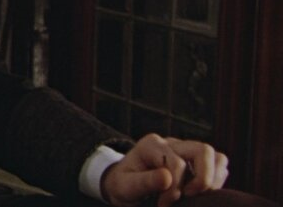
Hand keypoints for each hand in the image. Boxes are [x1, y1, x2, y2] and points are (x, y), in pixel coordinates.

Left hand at [101, 134, 228, 206]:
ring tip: (195, 196)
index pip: (176, 163)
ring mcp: (185, 150)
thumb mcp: (126, 187)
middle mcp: (171, 143)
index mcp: (151, 145)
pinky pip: (219, 165)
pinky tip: (199, 194)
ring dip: (212, 179)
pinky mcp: (195, 161)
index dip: (174, 188)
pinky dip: (216, 180)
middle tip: (188, 197)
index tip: (163, 205)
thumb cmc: (123, 186)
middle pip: (203, 150)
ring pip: (216, 156)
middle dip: (202, 178)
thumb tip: (167, 177)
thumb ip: (144, 182)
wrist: (123, 185)